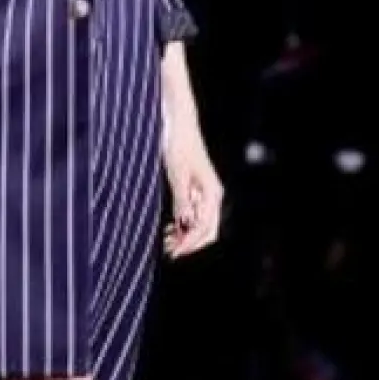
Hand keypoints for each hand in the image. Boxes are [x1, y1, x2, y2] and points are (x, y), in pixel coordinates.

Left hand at [161, 121, 223, 259]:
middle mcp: (212, 196)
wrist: (179, 126)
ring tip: (167, 243)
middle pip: (206, 231)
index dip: (190, 243)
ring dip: (185, 236)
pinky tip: (170, 230)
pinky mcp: (195, 190)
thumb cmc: (179, 145)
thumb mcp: (177, 173)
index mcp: (211, 193)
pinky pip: (193, 215)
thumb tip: (185, 222)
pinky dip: (183, 225)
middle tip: (170, 252)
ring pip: (199, 225)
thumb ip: (182, 199)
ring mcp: (204, 194)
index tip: (174, 253)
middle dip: (189, 244)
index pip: (205, 228)